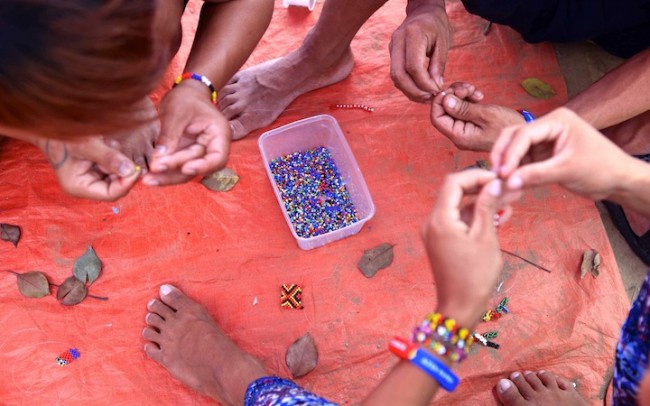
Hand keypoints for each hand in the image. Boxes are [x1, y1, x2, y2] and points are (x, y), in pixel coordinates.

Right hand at [39, 137, 140, 200]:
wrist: (51, 123)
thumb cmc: (63, 135)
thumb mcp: (86, 145)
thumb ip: (108, 157)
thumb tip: (131, 170)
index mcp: (80, 187)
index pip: (111, 194)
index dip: (126, 183)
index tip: (137, 168)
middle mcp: (87, 185)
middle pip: (117, 184)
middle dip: (123, 168)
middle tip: (119, 151)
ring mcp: (93, 176)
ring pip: (118, 172)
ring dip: (118, 158)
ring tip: (104, 143)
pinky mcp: (97, 166)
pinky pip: (115, 163)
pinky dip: (115, 153)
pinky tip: (104, 142)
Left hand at [145, 82, 231, 185]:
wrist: (186, 93)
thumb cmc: (186, 97)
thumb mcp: (177, 112)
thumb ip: (170, 135)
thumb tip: (158, 159)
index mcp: (219, 135)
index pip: (218, 158)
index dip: (203, 166)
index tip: (185, 168)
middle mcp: (212, 148)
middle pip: (198, 168)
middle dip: (175, 171)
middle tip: (153, 172)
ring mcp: (198, 153)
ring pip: (186, 172)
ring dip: (167, 177)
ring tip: (147, 179)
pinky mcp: (185, 155)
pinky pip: (176, 167)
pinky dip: (164, 172)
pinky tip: (149, 175)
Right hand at [389, 0, 450, 101]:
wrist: (422, 11)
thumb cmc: (436, 25)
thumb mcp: (444, 42)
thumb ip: (439, 65)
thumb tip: (436, 87)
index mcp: (413, 35)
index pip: (413, 66)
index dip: (424, 83)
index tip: (437, 90)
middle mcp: (398, 41)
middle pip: (399, 75)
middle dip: (414, 91)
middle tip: (429, 98)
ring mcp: (392, 48)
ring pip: (395, 77)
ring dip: (409, 91)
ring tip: (426, 97)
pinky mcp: (392, 54)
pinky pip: (396, 75)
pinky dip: (407, 86)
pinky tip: (419, 90)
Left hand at [422, 169, 508, 327]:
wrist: (460, 307)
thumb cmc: (475, 275)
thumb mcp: (485, 237)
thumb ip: (487, 206)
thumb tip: (494, 183)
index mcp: (439, 219)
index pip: (454, 182)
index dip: (477, 175)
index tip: (499, 179)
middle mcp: (432, 222)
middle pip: (456, 193)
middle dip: (483, 189)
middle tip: (509, 189)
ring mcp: (435, 232)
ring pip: (459, 207)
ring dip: (483, 203)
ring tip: (511, 202)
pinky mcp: (442, 241)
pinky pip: (458, 221)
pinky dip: (476, 218)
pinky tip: (500, 217)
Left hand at [431, 82, 523, 150]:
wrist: (524, 133)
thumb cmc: (508, 127)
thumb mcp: (486, 115)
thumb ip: (463, 109)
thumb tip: (444, 101)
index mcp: (459, 136)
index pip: (436, 118)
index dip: (440, 102)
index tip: (452, 91)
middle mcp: (458, 134)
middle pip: (443, 110)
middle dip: (452, 95)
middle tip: (467, 88)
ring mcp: (464, 128)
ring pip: (452, 106)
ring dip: (461, 94)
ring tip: (475, 91)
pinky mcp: (471, 122)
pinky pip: (462, 107)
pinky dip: (467, 98)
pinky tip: (478, 96)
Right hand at [490, 107, 634, 200]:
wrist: (618, 180)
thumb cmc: (601, 168)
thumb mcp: (567, 170)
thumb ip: (536, 175)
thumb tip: (507, 182)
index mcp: (557, 120)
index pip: (524, 134)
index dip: (511, 153)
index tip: (502, 173)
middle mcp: (548, 126)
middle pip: (514, 137)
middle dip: (503, 156)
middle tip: (495, 176)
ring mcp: (544, 140)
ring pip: (515, 149)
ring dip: (507, 165)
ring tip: (501, 182)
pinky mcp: (543, 155)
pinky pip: (523, 161)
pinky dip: (516, 172)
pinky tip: (511, 184)